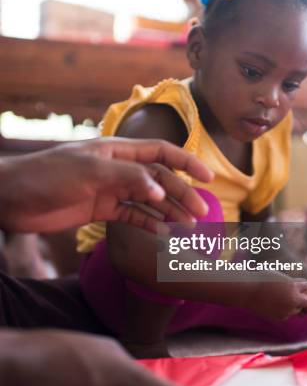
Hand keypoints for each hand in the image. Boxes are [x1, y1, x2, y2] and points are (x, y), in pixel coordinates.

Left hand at [0, 138, 213, 232]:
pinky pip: (132, 217)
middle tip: (201, 213)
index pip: (160, 152)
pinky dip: (149, 224)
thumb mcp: (90, 171)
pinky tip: (163, 234)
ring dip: (169, 212)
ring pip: (149, 200)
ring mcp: (111, 190)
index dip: (186, 162)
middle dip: (182, 194)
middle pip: (159, 179)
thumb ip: (128, 178)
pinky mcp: (101, 210)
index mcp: (118, 151)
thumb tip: (162, 192)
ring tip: (189, 227)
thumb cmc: (48, 176)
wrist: (13, 199)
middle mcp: (118, 169)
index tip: (208, 177)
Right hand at [248, 276, 306, 320]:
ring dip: (293, 304)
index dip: (300, 283)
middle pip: (306, 300)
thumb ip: (292, 283)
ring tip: (279, 297)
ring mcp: (287, 310)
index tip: (293, 282)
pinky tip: (274, 304)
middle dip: (301, 296)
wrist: (247, 292)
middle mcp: (292, 299)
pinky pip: (288, 314)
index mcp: (292, 286)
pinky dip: (284, 310)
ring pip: (298, 309)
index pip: (306, 285)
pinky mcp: (281, 317)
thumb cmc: (262, 279)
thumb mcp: (279, 276)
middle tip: (290, 292)